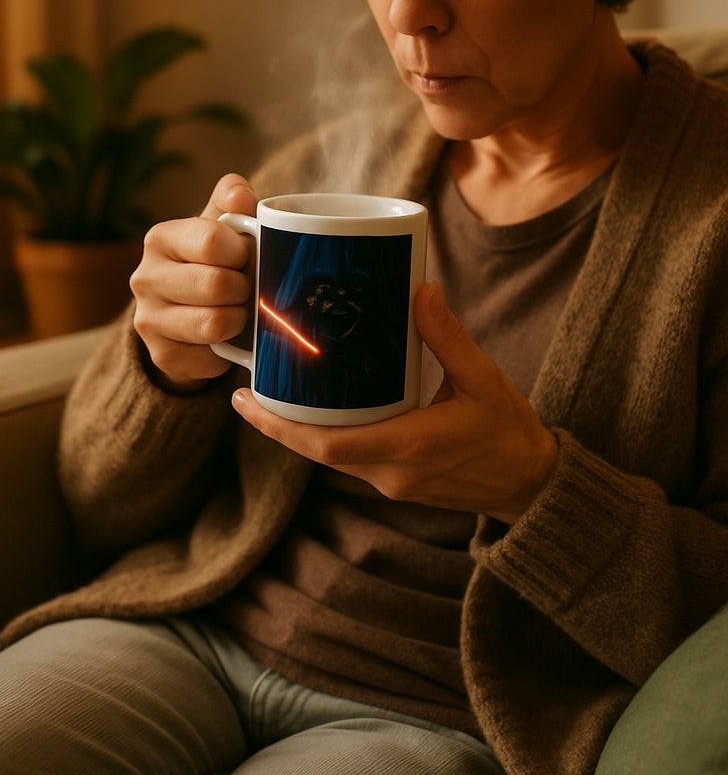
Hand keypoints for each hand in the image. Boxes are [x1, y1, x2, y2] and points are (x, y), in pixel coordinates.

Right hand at [130, 174, 256, 390]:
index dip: (242, 251)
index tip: (246, 256)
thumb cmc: (214, 265)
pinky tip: (222, 341)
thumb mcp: (222, 229)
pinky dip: (226, 353)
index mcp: (161, 238)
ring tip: (237, 312)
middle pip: (217, 284)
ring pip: (214, 323)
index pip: (212, 240)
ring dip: (239, 320)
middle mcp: (144, 277)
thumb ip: (232, 204)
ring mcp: (148, 318)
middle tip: (245, 289)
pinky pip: (211, 358)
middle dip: (244, 289)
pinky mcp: (161, 354)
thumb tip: (240, 192)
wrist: (188, 317)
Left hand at [232, 281, 557, 523]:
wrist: (529, 483)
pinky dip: (325, 438)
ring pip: (330, 459)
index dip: (280, 425)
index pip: (328, 444)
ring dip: (298, 432)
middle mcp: (392, 472)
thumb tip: (421, 291)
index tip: (246, 400)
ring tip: (273, 397)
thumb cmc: (509, 432)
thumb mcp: (484, 379)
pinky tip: (317, 412)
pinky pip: (348, 461)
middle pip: (317, 452)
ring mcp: (392, 482)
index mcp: (412, 445)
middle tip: (246, 392)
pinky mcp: (396, 482)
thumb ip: (448, 337)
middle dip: (276, 426)